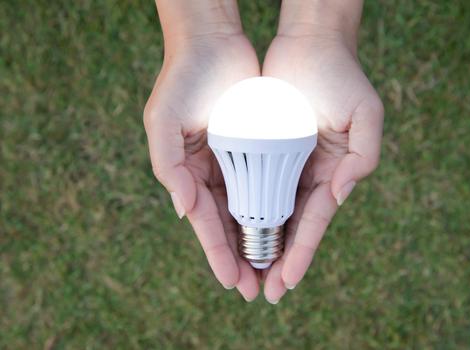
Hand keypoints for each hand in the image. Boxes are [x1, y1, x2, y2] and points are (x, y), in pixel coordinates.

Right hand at [143, 17, 260, 299]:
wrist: (213, 42)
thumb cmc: (184, 79)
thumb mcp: (163, 121)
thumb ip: (167, 166)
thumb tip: (183, 210)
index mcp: (187, 172)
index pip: (205, 223)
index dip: (218, 254)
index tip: (232, 282)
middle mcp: (211, 172)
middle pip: (228, 225)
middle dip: (240, 258)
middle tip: (257, 290)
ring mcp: (235, 161)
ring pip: (250, 211)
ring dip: (260, 241)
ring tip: (274, 271)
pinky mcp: (257, 147)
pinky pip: (267, 183)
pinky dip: (274, 208)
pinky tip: (285, 229)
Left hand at [261, 22, 383, 301]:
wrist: (309, 43)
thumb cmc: (339, 75)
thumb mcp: (366, 113)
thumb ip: (364, 157)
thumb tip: (340, 193)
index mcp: (333, 171)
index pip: (314, 221)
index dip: (301, 252)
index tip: (287, 281)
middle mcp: (309, 173)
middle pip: (291, 226)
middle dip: (279, 259)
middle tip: (263, 292)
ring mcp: (286, 163)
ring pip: (270, 212)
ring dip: (259, 243)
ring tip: (245, 274)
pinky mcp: (264, 148)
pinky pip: (253, 184)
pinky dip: (245, 210)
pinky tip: (233, 232)